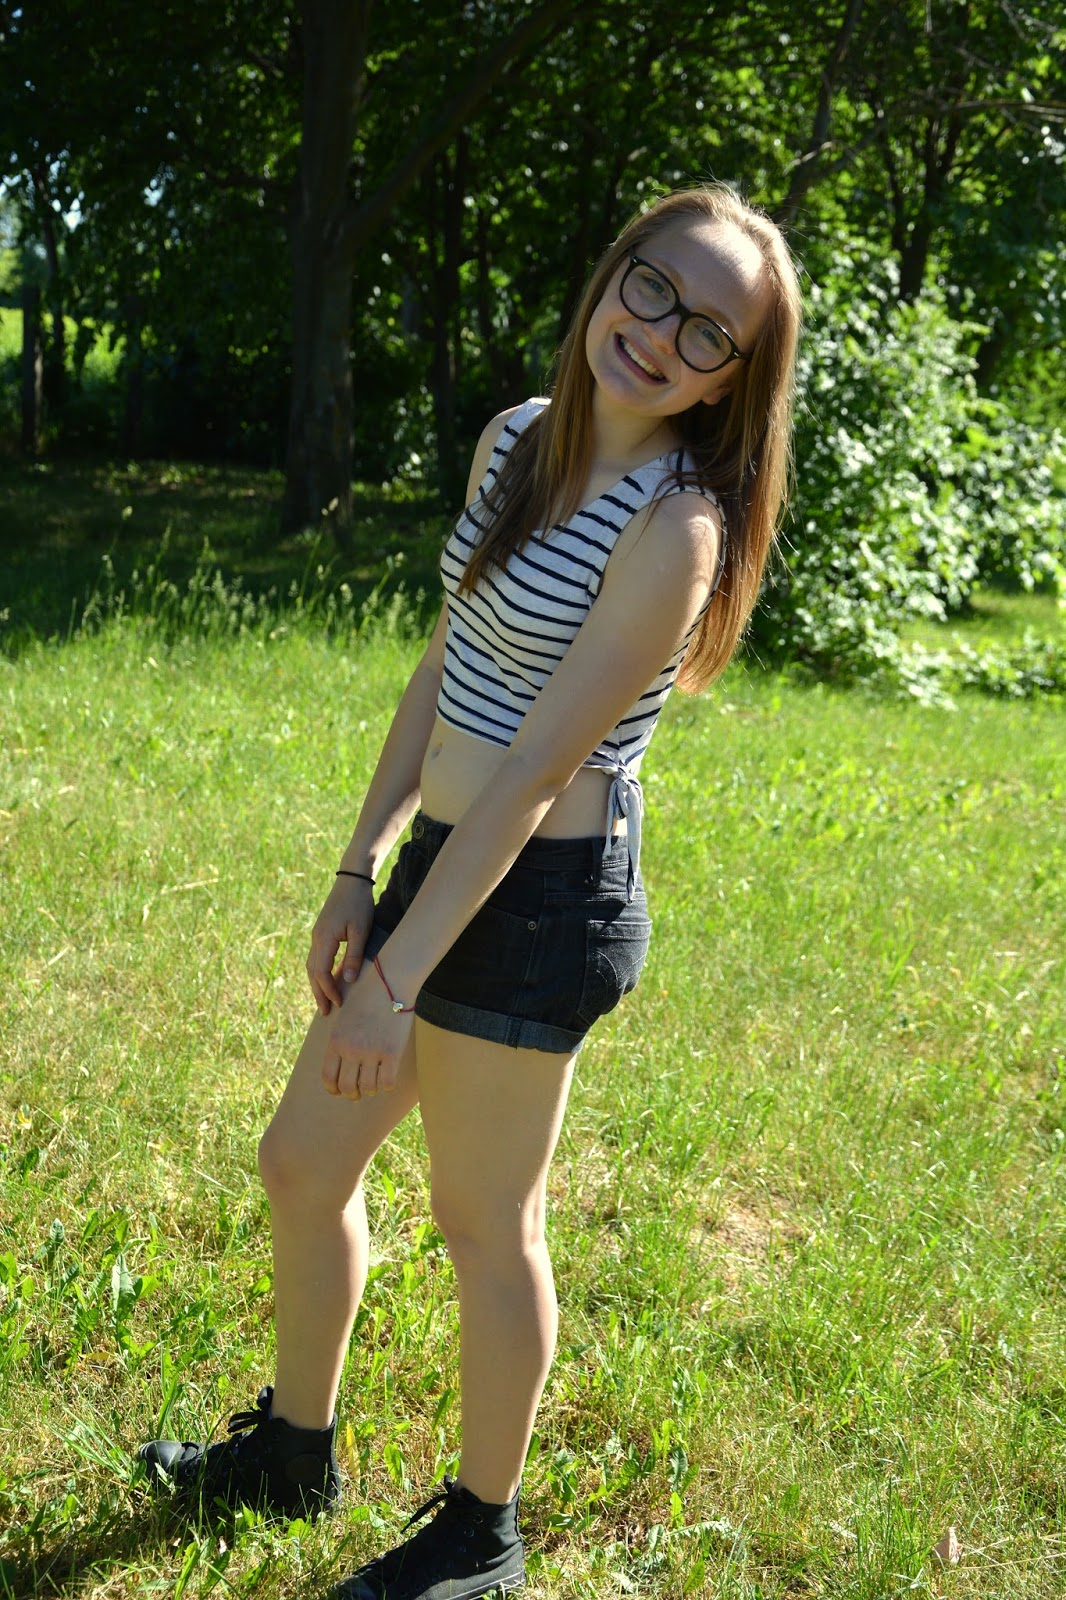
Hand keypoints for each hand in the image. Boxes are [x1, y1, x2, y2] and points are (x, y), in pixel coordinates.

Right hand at [307, 878, 374, 1015]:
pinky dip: (319, 972)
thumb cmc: (359, 904)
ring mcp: (317, 935)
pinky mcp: (321, 932)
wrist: (352, 880)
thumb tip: (348, 981)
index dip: (328, 990)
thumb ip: (353, 955)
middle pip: (312, 972)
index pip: (321, 972)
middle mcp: (316, 938)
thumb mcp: (361, 930)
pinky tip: (327, 979)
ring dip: (317, 984)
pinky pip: (316, 958)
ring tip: (324, 1000)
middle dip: (318, 993)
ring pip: (312, 965)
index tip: (339, 1004)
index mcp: (324, 938)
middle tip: (325, 1012)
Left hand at [321, 958, 412, 1099]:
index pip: (328, 1078)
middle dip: (352, 1095)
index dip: (334, 1090)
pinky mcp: (392, 1052)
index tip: (340, 1091)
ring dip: (371, 1090)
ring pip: (368, 1088)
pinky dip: (386, 1086)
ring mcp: (371, 1052)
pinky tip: (388, 1078)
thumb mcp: (344, 1016)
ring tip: (374, 1085)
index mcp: (335, 1041)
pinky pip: (387, 1082)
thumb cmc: (367, 996)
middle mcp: (351, 1049)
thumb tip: (337, 1063)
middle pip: (347, 1088)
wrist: (390, 981)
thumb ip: (339, 1039)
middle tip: (359, 1093)